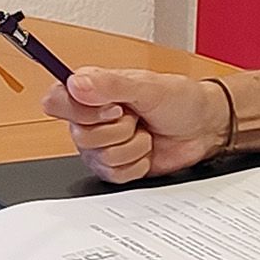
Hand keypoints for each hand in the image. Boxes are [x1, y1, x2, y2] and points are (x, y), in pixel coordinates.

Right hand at [43, 68, 231, 183]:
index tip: (110, 106)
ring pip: (100, 157)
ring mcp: (100, 145)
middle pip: (81, 135)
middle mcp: (89, 119)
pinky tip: (146, 151)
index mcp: (89, 91)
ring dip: (132, 146)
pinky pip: (114, 175)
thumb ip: (109, 84)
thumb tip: (75, 84)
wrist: (203, 129)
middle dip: (118, 129)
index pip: (56, 101)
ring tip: (144, 132)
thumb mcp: (147, 86)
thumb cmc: (179, 101)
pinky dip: (137, 164)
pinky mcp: (113, 168)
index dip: (80, 110)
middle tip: (135, 117)